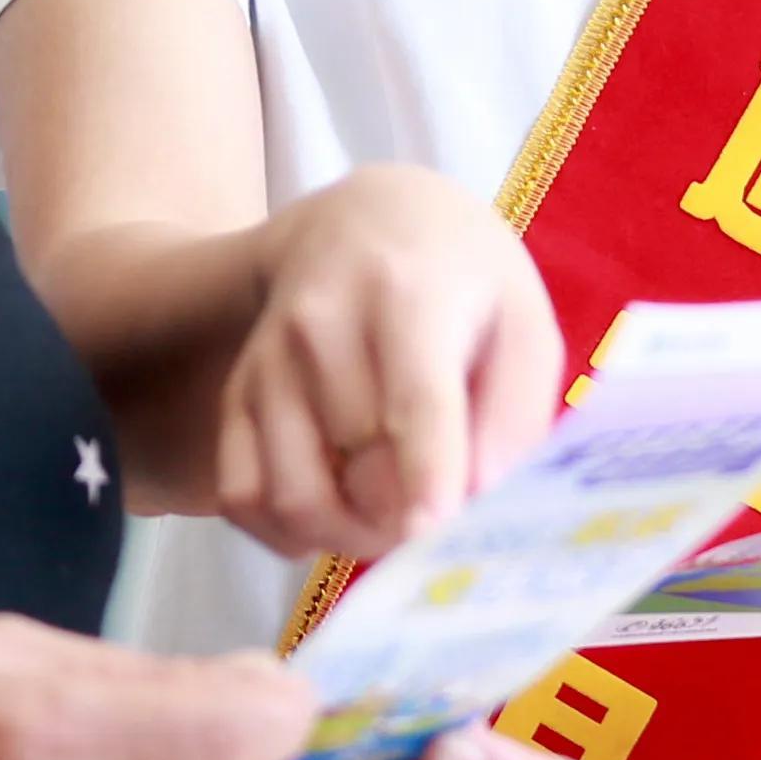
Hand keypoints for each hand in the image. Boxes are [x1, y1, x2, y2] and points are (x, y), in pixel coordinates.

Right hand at [209, 168, 562, 560]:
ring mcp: (270, 360)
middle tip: (440, 522)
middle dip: (404, 520)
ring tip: (390, 524)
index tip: (432, 531)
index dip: (425, 472)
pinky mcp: (239, 392)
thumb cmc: (462, 280)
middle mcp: (323, 324)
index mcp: (409, 295)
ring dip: (346, 539)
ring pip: (290, 494)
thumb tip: (481, 498)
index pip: (414, 397)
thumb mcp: (521, 318)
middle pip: (357, 464)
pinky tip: (333, 519)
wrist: (362, 220)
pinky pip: (240, 495)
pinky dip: (285, 533)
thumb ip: (515, 410)